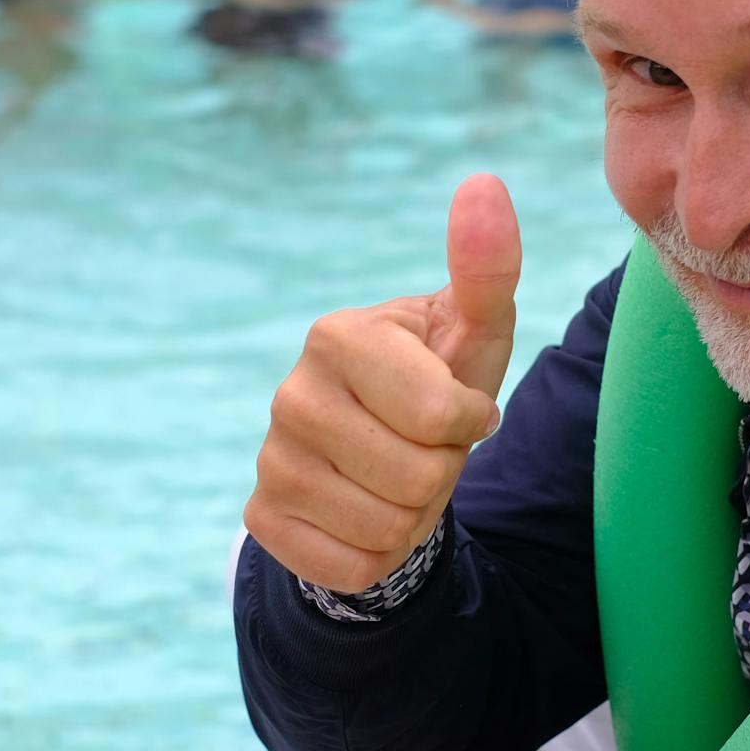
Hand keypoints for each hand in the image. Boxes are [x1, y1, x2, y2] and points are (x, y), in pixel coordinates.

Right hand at [244, 174, 521, 593]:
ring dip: (413, 515)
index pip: (439, 415)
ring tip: (398, 475)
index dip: (468, 422)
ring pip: (387, 528)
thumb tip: (485, 183)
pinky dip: (377, 555)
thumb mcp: (474, 328)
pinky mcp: (262, 517)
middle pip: (415, 476)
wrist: (385, 447)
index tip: (455, 405)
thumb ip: (487, 266)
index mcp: (338, 335)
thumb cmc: (440, 375)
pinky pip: (352, 567)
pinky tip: (365, 511)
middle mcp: (290, 392)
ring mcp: (269, 457)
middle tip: (424, 447)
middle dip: (442, 472)